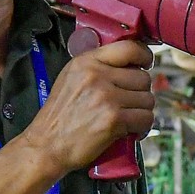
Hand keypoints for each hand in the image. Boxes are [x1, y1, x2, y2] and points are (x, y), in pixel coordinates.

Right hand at [21, 39, 155, 173]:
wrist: (47, 146)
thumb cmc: (59, 117)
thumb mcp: (71, 79)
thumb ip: (96, 68)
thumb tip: (129, 65)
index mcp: (86, 62)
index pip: (128, 48)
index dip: (144, 55)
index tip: (145, 63)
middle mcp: (97, 76)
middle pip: (142, 77)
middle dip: (140, 92)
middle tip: (129, 103)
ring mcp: (106, 97)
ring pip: (147, 99)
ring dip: (142, 111)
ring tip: (128, 118)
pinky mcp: (114, 119)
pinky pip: (145, 118)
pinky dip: (142, 127)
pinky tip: (130, 130)